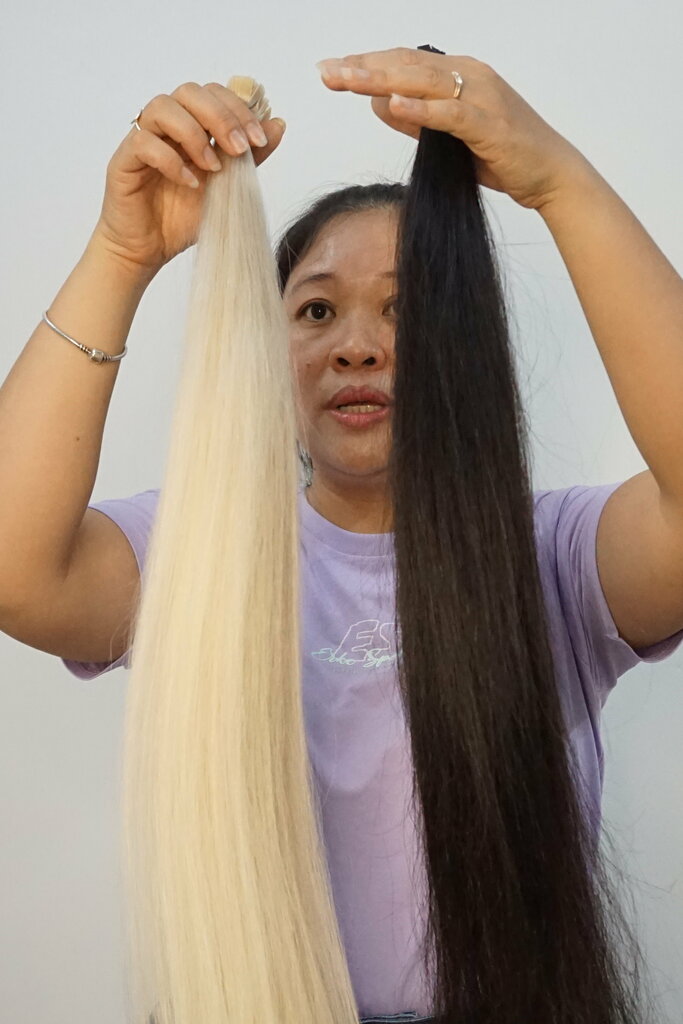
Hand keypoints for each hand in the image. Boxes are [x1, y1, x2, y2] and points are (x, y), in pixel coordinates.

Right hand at [93, 80, 285, 277]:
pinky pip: (144, 143)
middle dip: (221, 117)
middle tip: (239, 148)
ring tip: (212, 168)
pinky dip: (171, 161)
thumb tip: (278, 124)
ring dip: (194, 134)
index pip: (213, 94)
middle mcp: (166, 127)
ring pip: (162, 107)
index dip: (238, 109)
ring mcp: (143, 140)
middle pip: (189, 92)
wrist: (150, 251)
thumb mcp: (228, 187)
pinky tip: (189, 183)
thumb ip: (250, 156)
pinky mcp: (124, 160)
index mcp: (191, 126)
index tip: (259, 139)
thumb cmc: (183, 218)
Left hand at [316, 47, 585, 211]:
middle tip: (325, 71)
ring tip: (345, 80)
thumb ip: (417, 120)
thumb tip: (379, 104)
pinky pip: (449, 113)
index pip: (403, 63)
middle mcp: (469, 76)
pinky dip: (420, 108)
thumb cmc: (504, 157)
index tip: (331, 71)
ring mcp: (481, 97)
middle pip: (406, 65)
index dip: (366, 64)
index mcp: (459, 75)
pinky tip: (392, 104)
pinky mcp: (489, 125)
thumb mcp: (449, 139)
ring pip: (422, 81)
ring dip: (380, 79)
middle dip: (362, 67)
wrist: (551, 175)